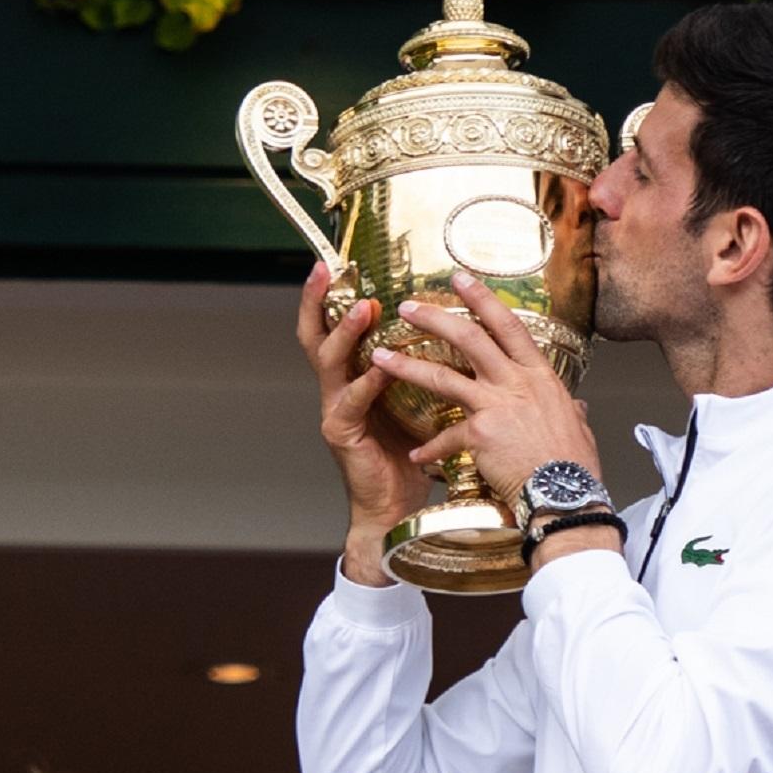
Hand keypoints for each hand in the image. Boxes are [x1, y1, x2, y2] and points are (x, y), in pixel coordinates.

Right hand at [296, 262, 430, 586]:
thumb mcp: (417, 406)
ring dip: (346, 334)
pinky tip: (379, 368)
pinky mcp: (342, 434)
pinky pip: (351, 402)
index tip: (336, 262)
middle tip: (325, 270)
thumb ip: (422, 373)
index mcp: (354, 378)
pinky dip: (366, 383)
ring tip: (362, 311)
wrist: (399, 509)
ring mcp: (335, 410)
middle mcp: (337, 389)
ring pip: (330, 363)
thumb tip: (457, 336)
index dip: (331, 297)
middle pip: (315, 335)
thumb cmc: (413, 457)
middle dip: (317, 301)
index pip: (335, 328)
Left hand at [369, 273, 603, 508]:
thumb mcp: (577, 427)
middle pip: (470, 338)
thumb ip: (571, 411)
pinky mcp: (481, 433)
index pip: (508, 326)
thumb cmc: (574, 465)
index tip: (461, 280)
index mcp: (539, 377)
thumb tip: (578, 406)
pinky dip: (431, 449)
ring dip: (407, 365)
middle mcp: (517, 383)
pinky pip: (446, 436)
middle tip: (408, 307)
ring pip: (444, 375)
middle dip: (435, 318)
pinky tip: (418, 456)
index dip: (483, 299)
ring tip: (381, 357)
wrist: (566, 493)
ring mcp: (497, 405)